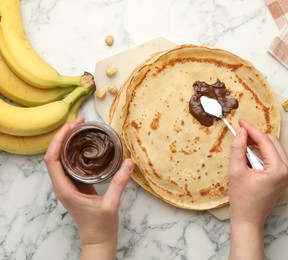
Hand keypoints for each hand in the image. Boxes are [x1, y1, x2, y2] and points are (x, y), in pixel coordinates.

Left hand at [44, 117, 133, 259]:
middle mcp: (62, 186)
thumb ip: (119, 183)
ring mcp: (68, 185)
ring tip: (80, 129)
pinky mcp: (75, 186)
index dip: (58, 141)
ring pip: (60, 159)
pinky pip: (69, 164)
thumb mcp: (111, 204)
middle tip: (78, 122)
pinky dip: (74, 152)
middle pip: (53, 155)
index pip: (52, 160)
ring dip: (67, 143)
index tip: (71, 126)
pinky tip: (86, 145)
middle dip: (63, 136)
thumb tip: (130, 162)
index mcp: (65, 189)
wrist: (98, 239)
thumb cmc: (101, 226)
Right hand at [228, 119, 287, 259]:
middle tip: (240, 134)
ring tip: (243, 150)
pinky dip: (263, 153)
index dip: (251, 130)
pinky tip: (250, 158)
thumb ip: (238, 149)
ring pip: (274, 148)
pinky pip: (275, 156)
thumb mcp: (236, 171)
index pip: (265, 141)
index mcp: (279, 169)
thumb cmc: (242, 199)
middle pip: (272, 141)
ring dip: (259, 145)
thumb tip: (241, 132)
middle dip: (256, 136)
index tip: (240, 122)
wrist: (248, 219)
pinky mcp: (285, 176)